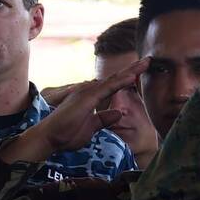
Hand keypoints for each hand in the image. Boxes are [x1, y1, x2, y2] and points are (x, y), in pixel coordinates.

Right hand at [0, 58, 148, 163]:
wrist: (50, 138)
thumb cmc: (66, 134)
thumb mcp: (92, 128)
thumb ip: (104, 119)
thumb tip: (119, 112)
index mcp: (91, 97)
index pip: (114, 85)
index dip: (128, 78)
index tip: (142, 71)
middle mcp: (89, 90)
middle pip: (116, 78)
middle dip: (133, 69)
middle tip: (149, 60)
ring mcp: (88, 92)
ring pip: (114, 80)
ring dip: (131, 71)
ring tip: (146, 63)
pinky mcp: (87, 97)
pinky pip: (109, 87)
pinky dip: (122, 81)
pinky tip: (133, 76)